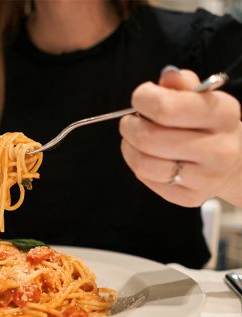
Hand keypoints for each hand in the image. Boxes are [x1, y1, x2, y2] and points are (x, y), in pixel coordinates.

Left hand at [119, 66, 241, 206]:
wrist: (235, 161)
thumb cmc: (208, 124)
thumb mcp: (201, 97)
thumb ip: (181, 84)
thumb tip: (167, 76)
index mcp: (223, 115)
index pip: (166, 108)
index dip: (142, 99)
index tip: (141, 97)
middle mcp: (219, 149)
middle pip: (149, 138)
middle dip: (129, 125)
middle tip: (130, 121)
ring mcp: (205, 178)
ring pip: (144, 163)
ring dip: (129, 147)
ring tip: (134, 138)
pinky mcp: (189, 197)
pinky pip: (147, 179)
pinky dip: (138, 165)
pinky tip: (146, 156)